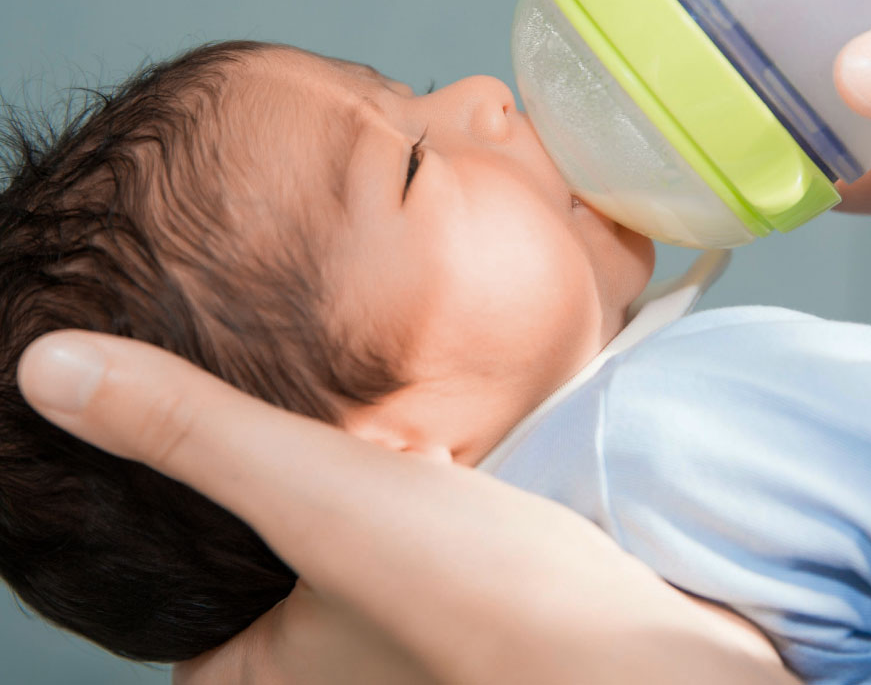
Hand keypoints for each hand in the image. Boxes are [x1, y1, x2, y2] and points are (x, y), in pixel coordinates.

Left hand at [17, 331, 796, 684]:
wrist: (654, 641)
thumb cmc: (472, 599)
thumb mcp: (314, 499)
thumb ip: (194, 433)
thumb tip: (49, 370)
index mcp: (288, 660)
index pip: (192, 648)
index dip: (160, 594)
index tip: (142, 521)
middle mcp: (351, 650)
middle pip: (272, 586)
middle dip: (256, 520)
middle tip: (241, 438)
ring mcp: (426, 616)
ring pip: (357, 546)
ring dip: (345, 487)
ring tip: (330, 414)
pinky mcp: (490, 575)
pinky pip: (427, 521)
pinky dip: (416, 477)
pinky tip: (427, 421)